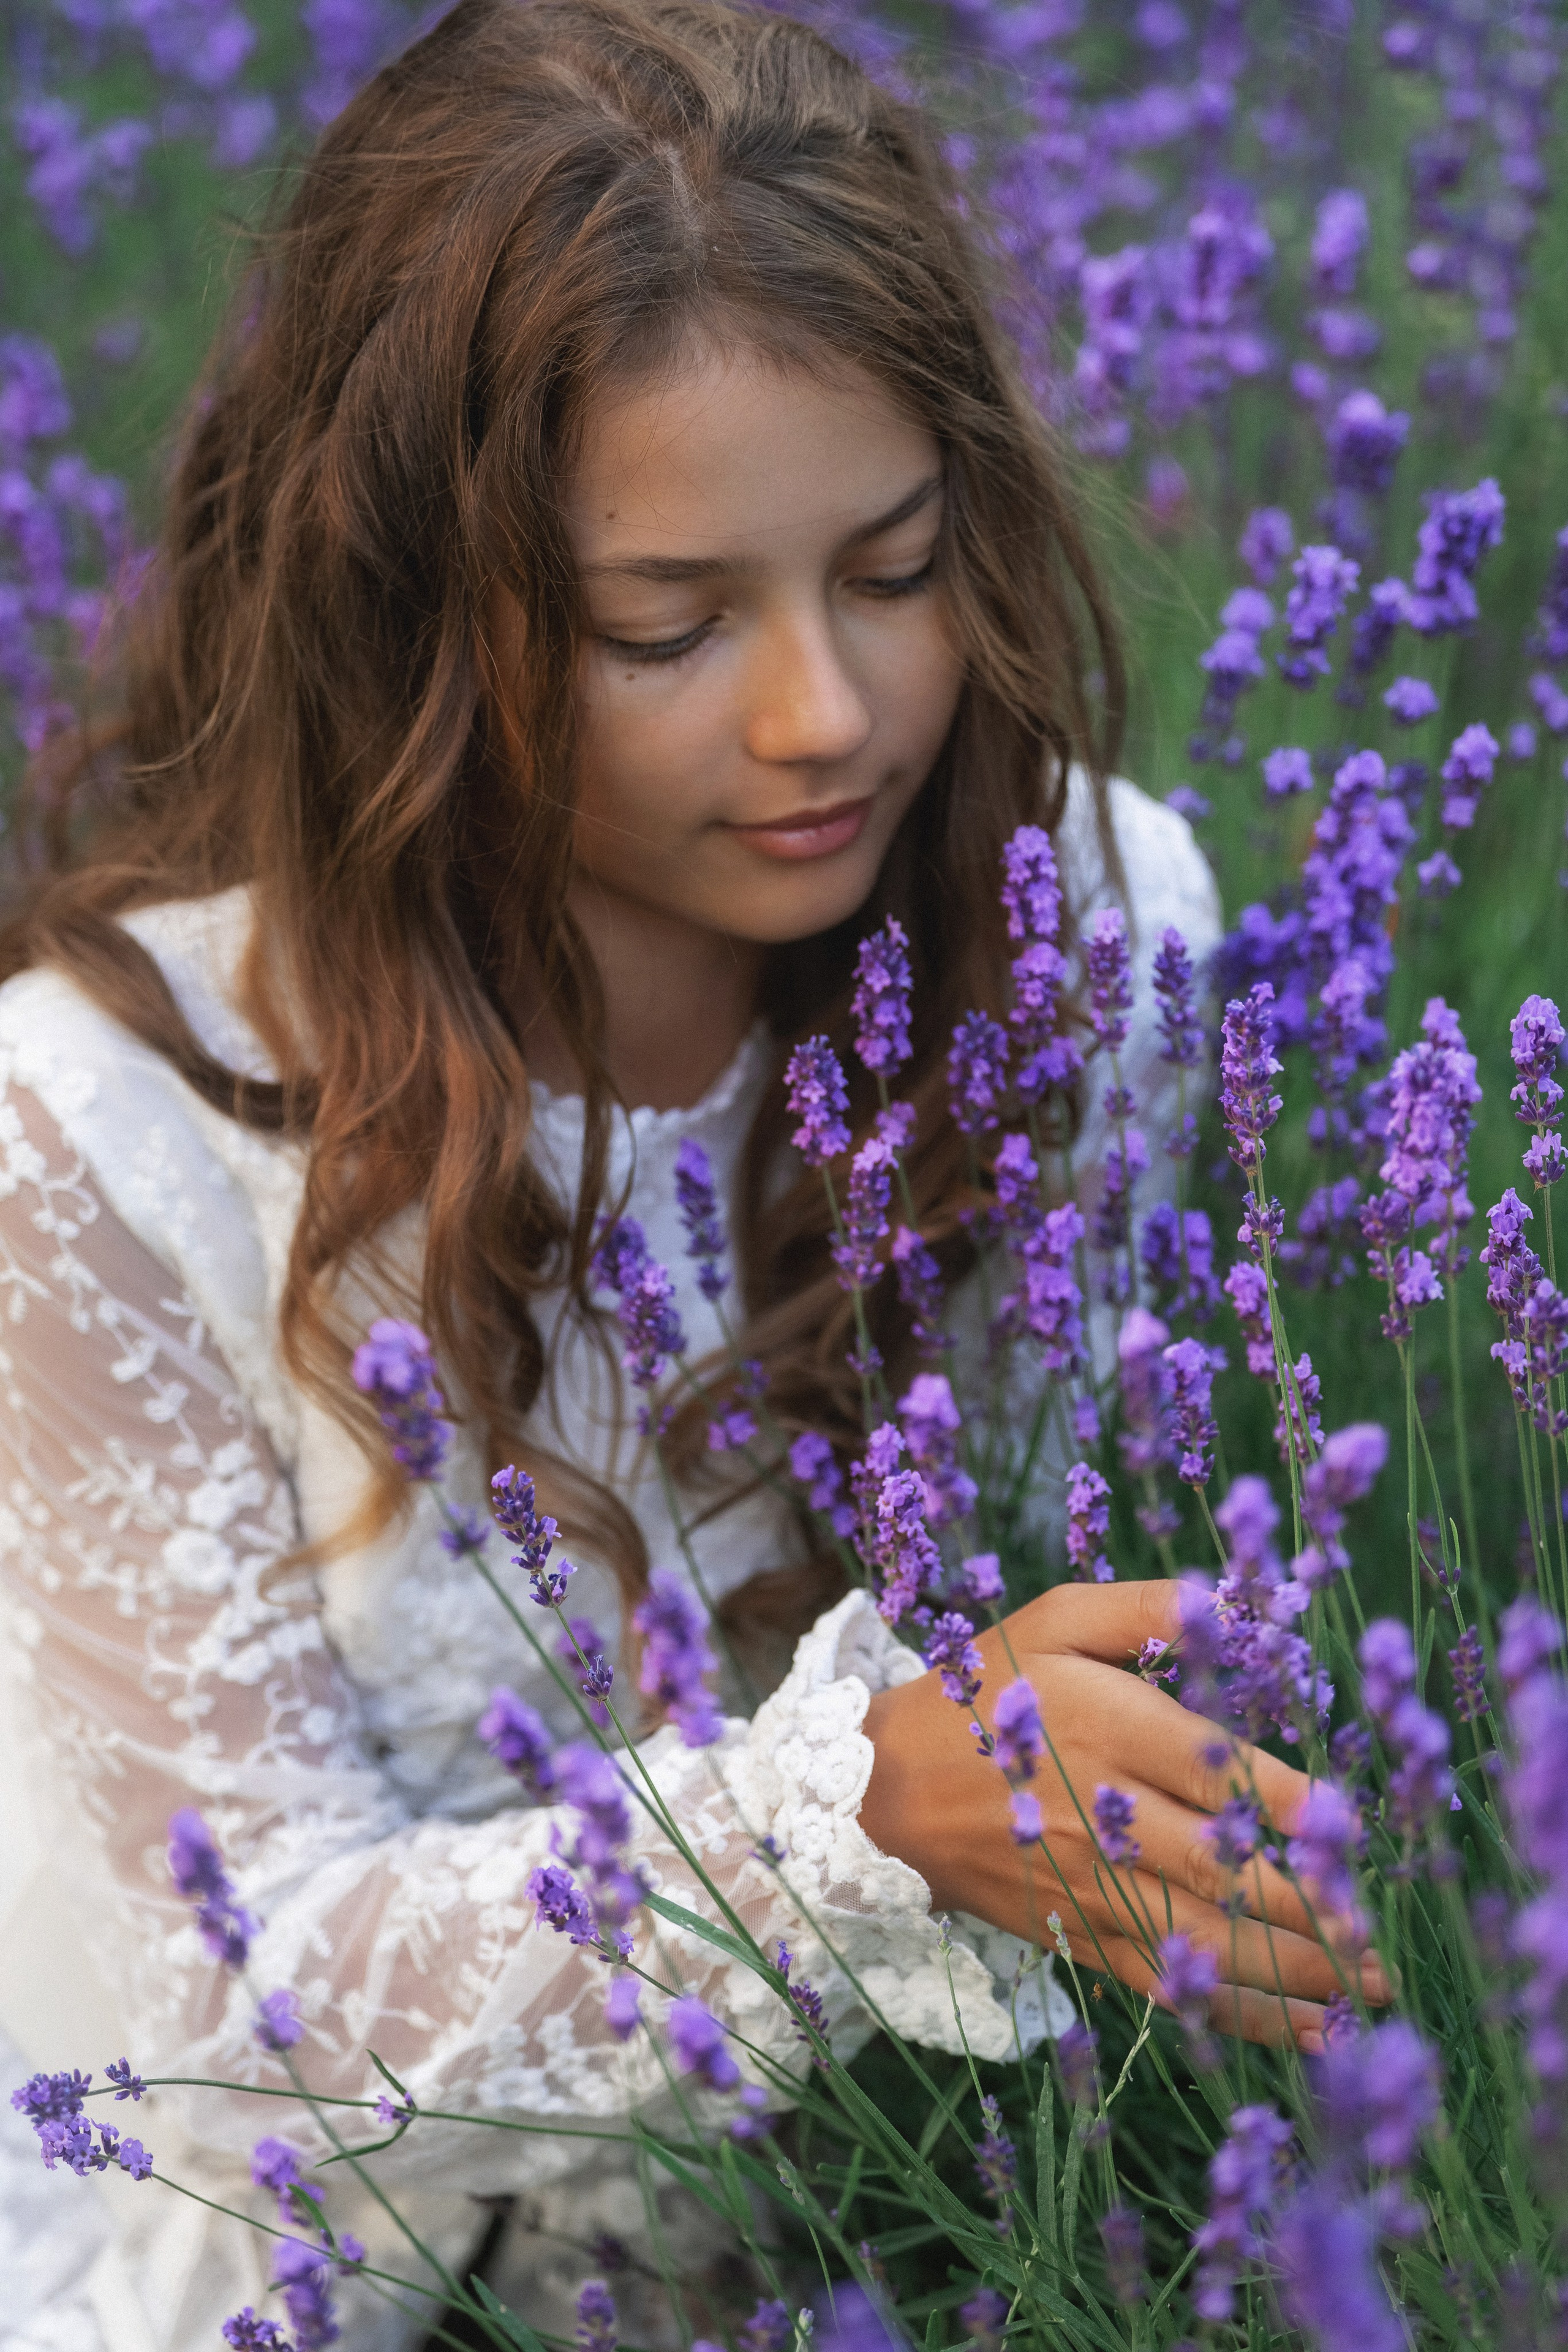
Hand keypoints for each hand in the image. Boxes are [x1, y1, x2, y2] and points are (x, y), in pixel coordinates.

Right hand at [860, 1578, 1386, 2051]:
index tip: (1354, 1828)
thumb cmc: (984, 1691)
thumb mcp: (1054, 1619)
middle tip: (1381, 1930)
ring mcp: (1093, 1886)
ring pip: (1206, 1943)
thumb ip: (1145, 1608)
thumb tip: (1231, 1602)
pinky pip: (1172, 1984)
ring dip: (1295, 1972)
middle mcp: (1105, 1814)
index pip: (1217, 1774)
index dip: (1292, 1806)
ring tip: (1372, 1988)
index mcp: (1108, 1726)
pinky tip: (1311, 2030)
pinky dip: (1244, 2015)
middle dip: (1311, 1907)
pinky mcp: (1081, 1935)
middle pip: (1222, 1871)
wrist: (885, 1788)